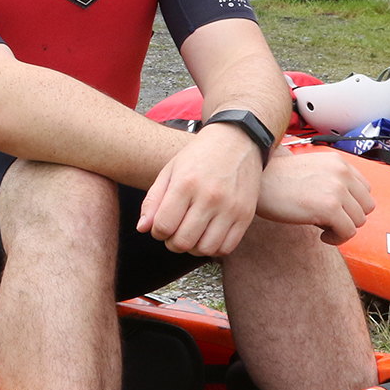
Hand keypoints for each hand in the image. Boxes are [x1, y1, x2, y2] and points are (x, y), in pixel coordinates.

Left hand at [137, 125, 263, 255]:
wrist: (237, 140)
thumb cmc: (199, 156)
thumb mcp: (170, 171)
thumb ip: (153, 200)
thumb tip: (142, 228)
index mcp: (186, 184)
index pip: (163, 226)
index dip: (157, 232)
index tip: (160, 226)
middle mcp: (210, 197)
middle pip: (183, 242)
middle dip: (172, 242)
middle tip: (174, 232)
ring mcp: (231, 207)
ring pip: (204, 249)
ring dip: (192, 248)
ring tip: (190, 234)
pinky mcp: (246, 215)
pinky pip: (226, 247)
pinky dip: (213, 248)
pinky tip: (207, 235)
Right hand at [254, 149, 374, 244]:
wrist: (259, 183)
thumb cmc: (277, 180)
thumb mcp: (311, 171)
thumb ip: (332, 183)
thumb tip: (347, 211)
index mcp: (338, 162)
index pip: (365, 189)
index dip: (352, 205)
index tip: (337, 212)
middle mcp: (342, 173)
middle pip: (366, 206)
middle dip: (350, 217)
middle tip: (330, 222)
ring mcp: (337, 189)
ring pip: (359, 221)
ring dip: (343, 229)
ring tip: (324, 229)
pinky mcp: (330, 207)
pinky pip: (348, 232)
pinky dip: (337, 239)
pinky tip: (321, 236)